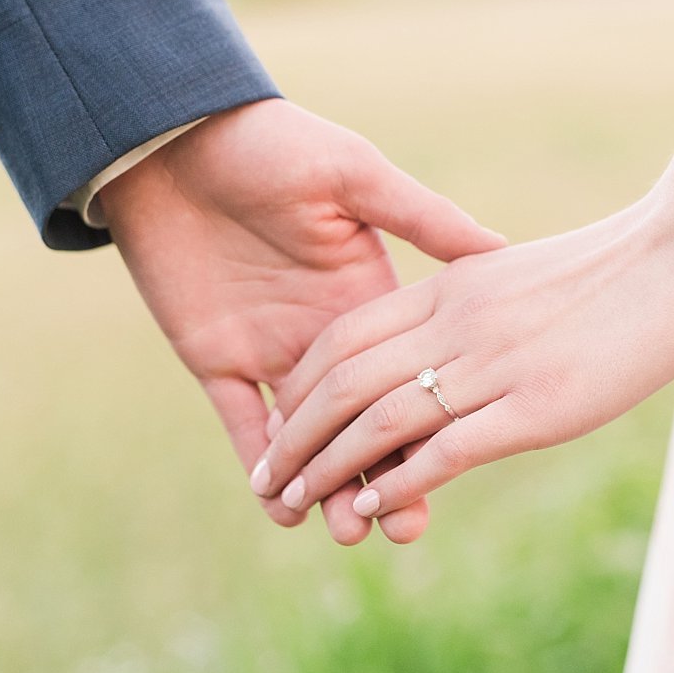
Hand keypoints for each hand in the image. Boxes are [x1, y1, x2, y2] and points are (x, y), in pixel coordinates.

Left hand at [99, 98, 504, 543]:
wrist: (176, 141)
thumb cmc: (273, 146)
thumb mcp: (355, 177)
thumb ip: (421, 218)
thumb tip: (498, 250)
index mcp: (371, 294)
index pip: (411, 373)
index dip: (435, 423)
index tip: (456, 470)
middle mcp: (328, 333)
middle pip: (370, 421)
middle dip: (388, 476)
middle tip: (406, 531)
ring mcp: (274, 350)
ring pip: (311, 437)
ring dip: (329, 485)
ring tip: (350, 532)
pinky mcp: (217, 358)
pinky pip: (242, 425)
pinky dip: (259, 467)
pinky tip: (280, 510)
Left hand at [250, 186, 673, 521]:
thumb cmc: (623, 267)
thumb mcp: (526, 274)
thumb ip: (480, 304)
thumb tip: (453, 343)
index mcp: (455, 285)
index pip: (346, 336)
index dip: (301, 385)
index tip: (279, 423)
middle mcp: (459, 322)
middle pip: (343, 380)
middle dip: (293, 436)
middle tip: (266, 480)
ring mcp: (494, 364)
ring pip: (378, 419)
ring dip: (326, 468)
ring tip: (295, 503)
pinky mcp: (532, 406)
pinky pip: (442, 448)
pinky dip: (395, 480)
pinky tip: (370, 507)